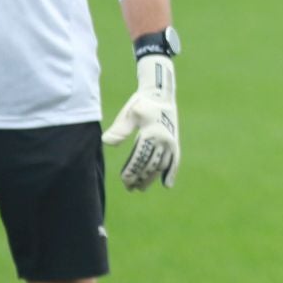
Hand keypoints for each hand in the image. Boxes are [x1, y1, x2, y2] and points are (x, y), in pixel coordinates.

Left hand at [102, 54, 179, 189]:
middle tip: (129, 187)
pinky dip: (172, 173)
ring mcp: (171, 142)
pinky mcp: (175, 142)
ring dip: (152, 178)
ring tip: (141, 188)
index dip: (132, 171)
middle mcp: (164, 140)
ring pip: (162, 165)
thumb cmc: (141, 103)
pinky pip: (175, 160)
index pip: (141, 158)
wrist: (161, 94)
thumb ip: (119, 129)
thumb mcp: (129, 113)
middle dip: (140, 178)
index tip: (124, 180)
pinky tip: (167, 185)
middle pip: (151, 165)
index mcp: (152, 134)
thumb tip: (106, 141)